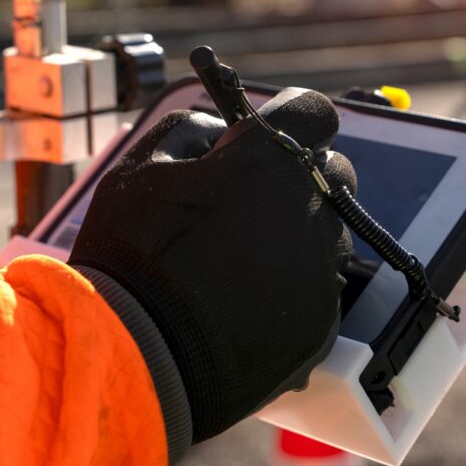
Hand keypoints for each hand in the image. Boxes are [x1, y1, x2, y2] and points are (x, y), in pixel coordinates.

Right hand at [70, 88, 355, 452]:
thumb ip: (191, 131)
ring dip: (297, 238)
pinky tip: (242, 307)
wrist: (135, 354)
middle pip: (334, 173)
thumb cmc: (130, 253)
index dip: (293, 116)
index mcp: (266, 158)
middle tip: (250, 203)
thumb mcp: (139, 168)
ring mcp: (320, 267)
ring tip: (240, 266)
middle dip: (301, 177)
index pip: (313, 111)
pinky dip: (288, 292)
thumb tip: (221, 133)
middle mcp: (309, 206)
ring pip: (328, 236)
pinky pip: (316, 291)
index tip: (272, 135)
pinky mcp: (321, 322)